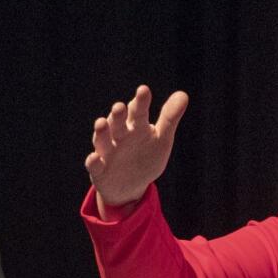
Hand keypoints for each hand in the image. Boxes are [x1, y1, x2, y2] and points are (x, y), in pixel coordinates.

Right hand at [84, 84, 188, 218]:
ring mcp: (107, 152)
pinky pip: (95, 165)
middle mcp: (119, 136)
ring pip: (102, 140)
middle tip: (120, 107)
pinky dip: (93, 161)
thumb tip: (183, 94)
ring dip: (101, 132)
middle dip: (118, 115)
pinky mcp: (99, 170)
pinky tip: (94, 157)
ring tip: (101, 123)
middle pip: (118, 123)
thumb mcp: (161, 139)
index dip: (141, 102)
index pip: (138, 111)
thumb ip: (169, 119)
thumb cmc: (146, 157)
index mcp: (136, 126)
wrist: (130, 186)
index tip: (144, 91)